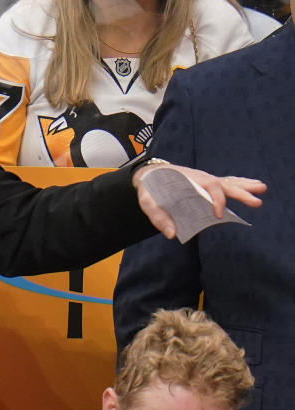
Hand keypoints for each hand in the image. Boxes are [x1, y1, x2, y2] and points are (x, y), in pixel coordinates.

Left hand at [133, 164, 265, 238]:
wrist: (148, 174)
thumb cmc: (149, 188)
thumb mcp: (147, 201)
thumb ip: (158, 216)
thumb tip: (172, 234)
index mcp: (187, 179)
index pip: (208, 186)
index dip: (216, 200)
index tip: (218, 215)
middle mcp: (199, 178)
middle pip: (223, 184)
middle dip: (240, 193)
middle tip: (257, 201)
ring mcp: (204, 180)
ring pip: (227, 182)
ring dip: (244, 186)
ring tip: (262, 188)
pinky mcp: (205, 184)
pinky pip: (224, 184)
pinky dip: (238, 184)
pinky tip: (252, 187)